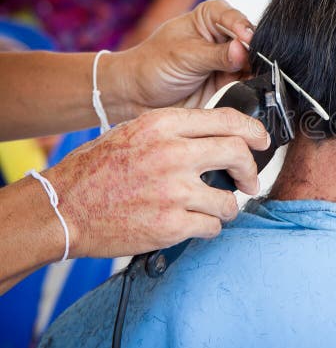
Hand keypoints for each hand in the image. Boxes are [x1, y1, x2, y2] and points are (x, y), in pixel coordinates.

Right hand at [43, 107, 268, 257]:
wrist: (62, 209)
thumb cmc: (96, 170)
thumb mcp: (134, 132)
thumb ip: (176, 131)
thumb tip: (220, 135)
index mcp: (162, 125)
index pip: (227, 119)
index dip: (253, 131)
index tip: (261, 142)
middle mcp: (172, 154)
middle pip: (237, 153)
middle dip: (251, 170)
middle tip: (249, 181)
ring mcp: (173, 191)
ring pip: (229, 199)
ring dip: (227, 206)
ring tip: (211, 208)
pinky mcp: (171, 225)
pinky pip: (213, 226)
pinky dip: (209, 227)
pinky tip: (193, 224)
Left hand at [108, 0, 255, 119]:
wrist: (138, 96)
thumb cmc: (153, 65)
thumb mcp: (184, 56)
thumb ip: (217, 54)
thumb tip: (244, 49)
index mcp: (211, 17)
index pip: (235, 18)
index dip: (243, 29)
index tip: (247, 41)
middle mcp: (224, 37)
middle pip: (252, 42)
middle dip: (254, 54)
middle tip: (250, 65)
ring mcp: (230, 61)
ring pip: (255, 65)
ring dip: (255, 74)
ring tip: (247, 80)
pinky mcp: (231, 83)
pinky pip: (250, 85)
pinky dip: (251, 89)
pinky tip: (248, 91)